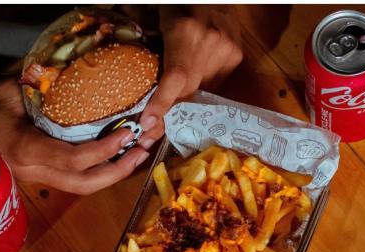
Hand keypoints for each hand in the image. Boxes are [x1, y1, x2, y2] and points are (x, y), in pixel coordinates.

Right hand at [0, 79, 149, 195]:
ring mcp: (35, 177)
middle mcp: (32, 171)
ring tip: (137, 155)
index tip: (127, 133)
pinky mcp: (40, 176)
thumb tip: (79, 66)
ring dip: (113, 173)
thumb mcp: (8, 88)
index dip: (105, 150)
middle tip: (143, 150)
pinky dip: (99, 171)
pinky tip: (116, 157)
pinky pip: (75, 181)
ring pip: (82, 187)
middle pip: (84, 184)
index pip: (73, 160)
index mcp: (25, 150)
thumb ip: (42, 83)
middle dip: (117, 170)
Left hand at [139, 6, 242, 143]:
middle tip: (151, 127)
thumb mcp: (158, 18)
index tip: (147, 122)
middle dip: (169, 110)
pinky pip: (213, 80)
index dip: (162, 103)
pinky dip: (199, 82)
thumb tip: (129, 83)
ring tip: (170, 99)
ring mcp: (226, 50)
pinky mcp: (235, 54)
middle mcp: (210, 42)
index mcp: (185, 31)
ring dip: (184, 96)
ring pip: (201, 88)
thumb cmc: (180, 4)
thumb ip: (146, 44)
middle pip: (188, 89)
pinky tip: (194, 72)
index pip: (176, 77)